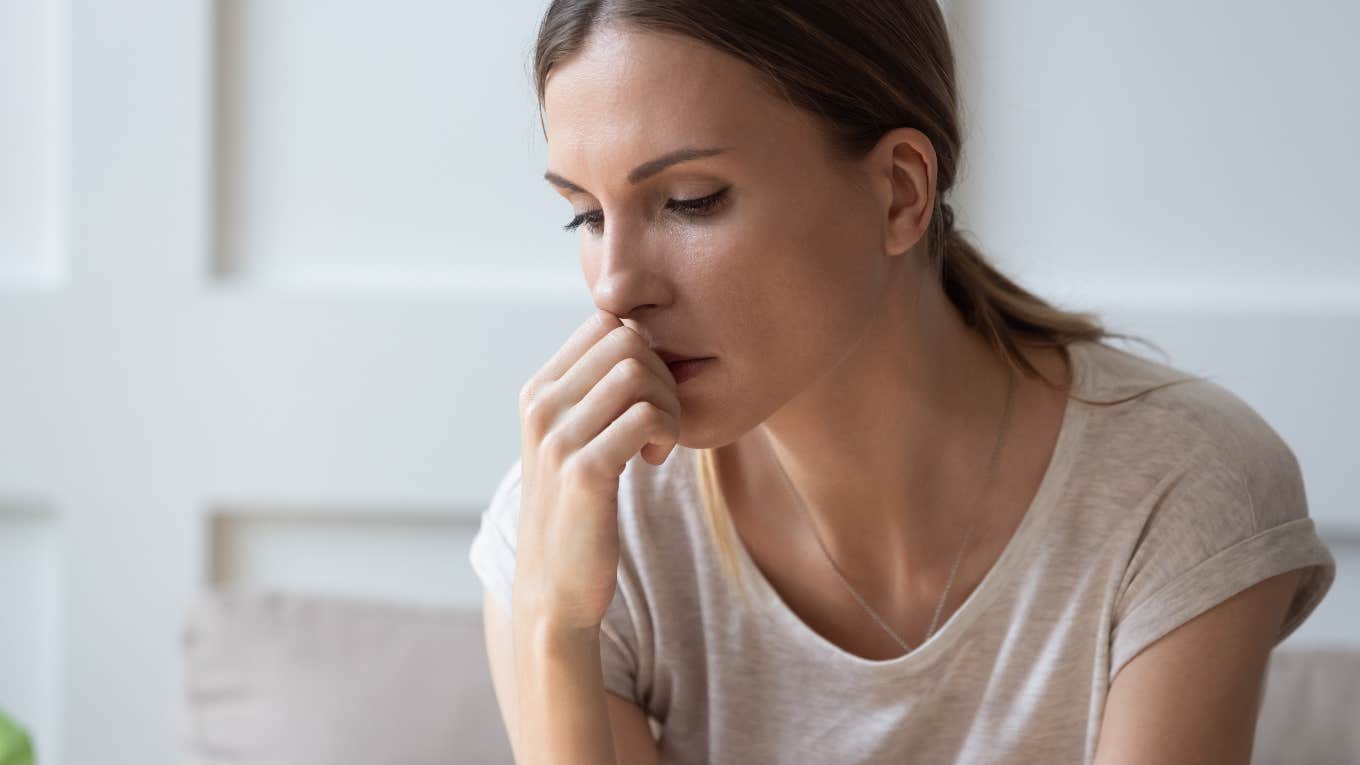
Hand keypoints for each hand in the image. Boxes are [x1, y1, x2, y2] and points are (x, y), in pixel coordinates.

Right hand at [513, 308, 681, 632]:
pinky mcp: (585, 472)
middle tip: (662, 420)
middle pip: (625, 338)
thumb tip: (638, 338)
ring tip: (659, 441)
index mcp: (539, 391)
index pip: (604, 322)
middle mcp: (541, 406)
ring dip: (668, 403)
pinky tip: (656, 459)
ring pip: (638, 370)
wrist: (554, 588)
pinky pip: (646, 416)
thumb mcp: (573, 441)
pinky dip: (667, 432)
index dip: (644, 349)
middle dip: (662, 372)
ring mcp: (558, 438)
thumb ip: (593, 393)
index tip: (647, 396)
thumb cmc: (577, 510)